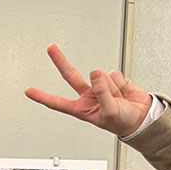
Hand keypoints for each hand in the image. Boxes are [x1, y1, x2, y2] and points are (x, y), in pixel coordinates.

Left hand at [25, 43, 150, 135]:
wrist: (142, 118)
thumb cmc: (123, 122)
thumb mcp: (110, 112)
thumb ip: (102, 92)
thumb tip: (95, 72)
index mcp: (81, 109)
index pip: (57, 102)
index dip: (42, 96)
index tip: (28, 91)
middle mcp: (88, 96)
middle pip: (70, 76)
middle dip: (60, 61)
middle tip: (51, 48)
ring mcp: (100, 86)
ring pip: (101, 76)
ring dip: (112, 87)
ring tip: (119, 98)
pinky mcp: (113, 79)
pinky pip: (114, 75)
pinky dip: (121, 83)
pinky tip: (124, 91)